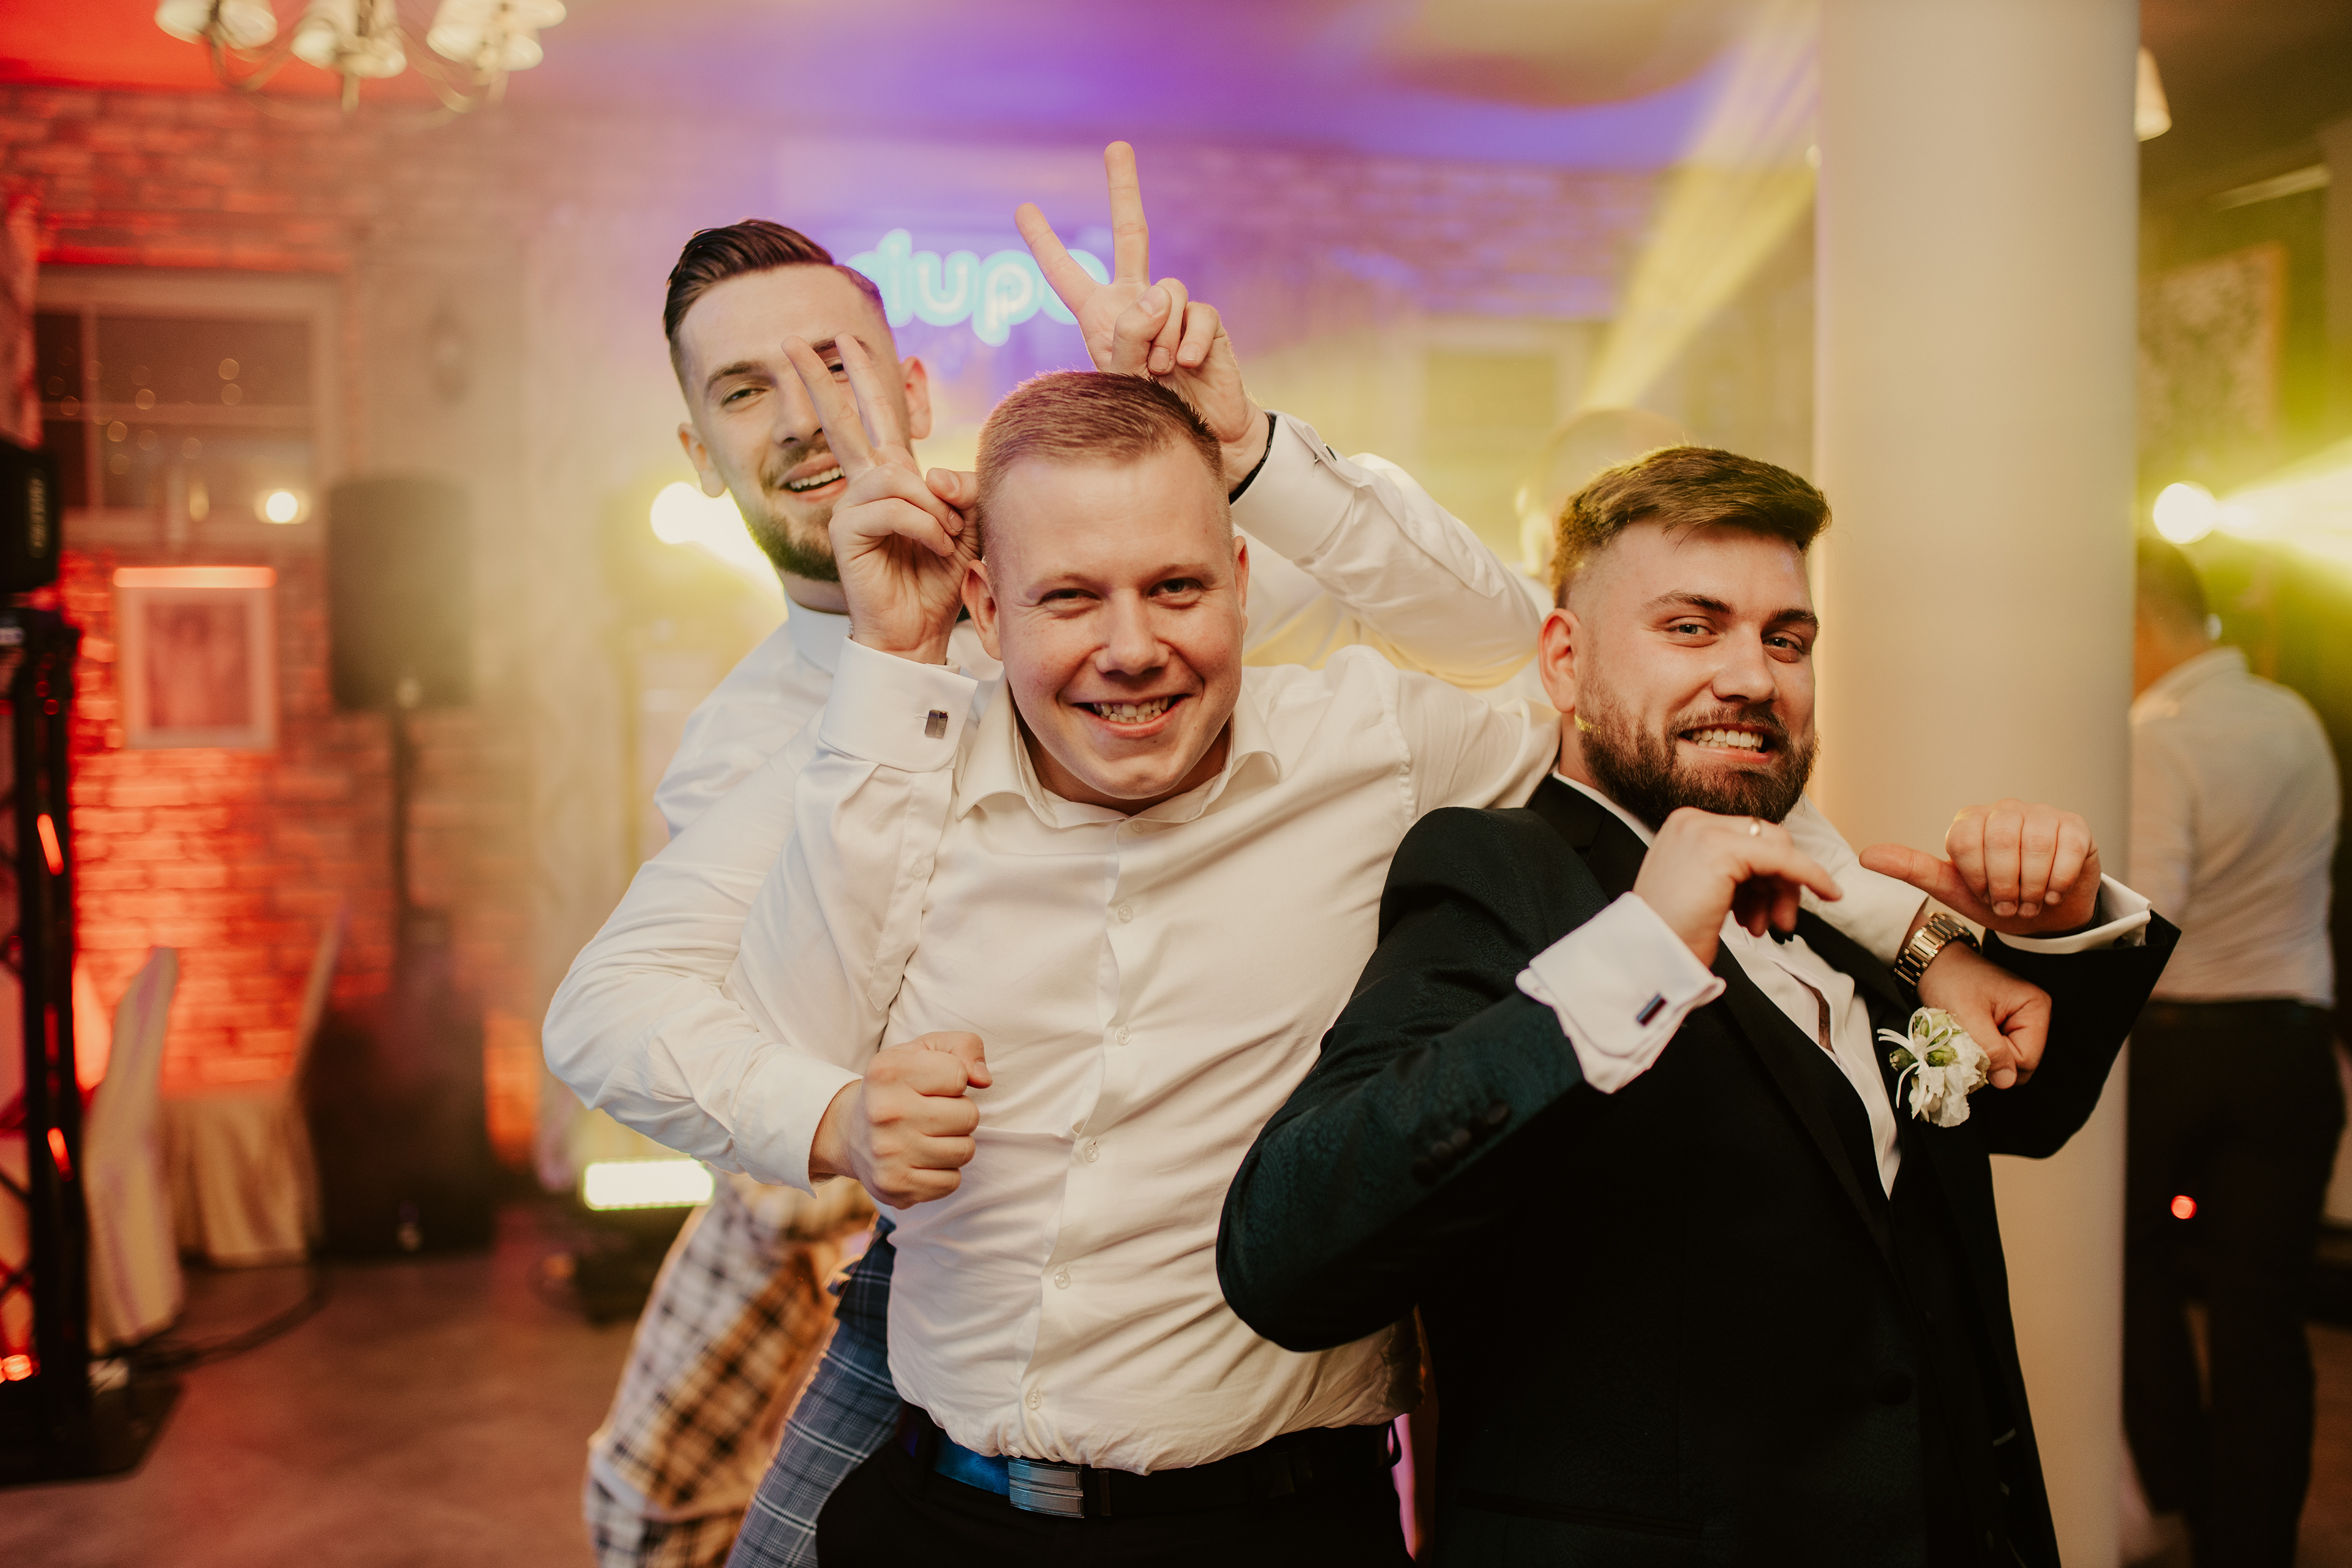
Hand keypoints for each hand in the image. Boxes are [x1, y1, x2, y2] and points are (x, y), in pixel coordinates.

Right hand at [783, 333, 972, 662]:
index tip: (845, 339)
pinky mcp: (847, 531)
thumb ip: (960, 488)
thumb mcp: (967, 522)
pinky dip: (925, 527)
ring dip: (934, 509)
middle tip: (793, 338)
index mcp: (891, 475)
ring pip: (898, 478)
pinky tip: (932, 547)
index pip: (875, 416)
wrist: (918, 627)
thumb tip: (934, 473)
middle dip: (822, 377)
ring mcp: (851, 506)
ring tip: (944, 540)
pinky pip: (895, 509)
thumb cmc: (939, 574)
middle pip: (843, 420)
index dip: (863, 377)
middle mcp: (866, 484)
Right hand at [808, 1032, 992, 1206]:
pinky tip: (923, 1160)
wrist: (851, 1134)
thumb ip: (964, 1047)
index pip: (960, 1076)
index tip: (935, 1085)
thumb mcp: (926, 1050)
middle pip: (968, 1116)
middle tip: (935, 1113)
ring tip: (930, 1135)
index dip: (956, 1080)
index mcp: (889, 1071)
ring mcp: (887, 1153)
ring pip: (965, 1151)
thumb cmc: (900, 1086)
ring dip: (956, 1143)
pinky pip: (952, 1182)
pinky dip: (945, 1172)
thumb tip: (984, 1080)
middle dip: (960, 1114)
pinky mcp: (894, 1186)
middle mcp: (884, 1112)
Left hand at [1016, 142, 1268, 483]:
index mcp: (1102, 318)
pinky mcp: (1207, 323)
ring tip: (1161, 371)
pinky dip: (1188, 341)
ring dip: (1160, 335)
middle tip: (1117, 147)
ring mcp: (1175, 311)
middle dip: (1124, 189)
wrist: (1203, 439)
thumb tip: (1158, 294)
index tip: (1023, 209)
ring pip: (1165, 293)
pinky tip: (1185, 366)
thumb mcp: (1122, 381)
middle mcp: (1138, 304)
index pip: (1068, 276)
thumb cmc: (1151, 415)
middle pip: (1133, 236)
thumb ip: (1129, 337)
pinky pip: (1196, 314)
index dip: (1046, 245)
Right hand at [1632, 808, 1842, 967]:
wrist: (1647, 954)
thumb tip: (1773, 875)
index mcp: (1684, 826)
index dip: (1769, 873)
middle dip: (1780, 882)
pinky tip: (1826, 893)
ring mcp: (1706, 831)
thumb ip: (1731, 872)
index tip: (1776, 905)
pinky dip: (1810, 875)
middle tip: (1779, 921)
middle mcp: (1693, 821)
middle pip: (1765, 839)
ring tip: (1769, 927)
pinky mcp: (1722, 850)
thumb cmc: (1670, 933)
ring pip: (1776, 848)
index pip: (1747, 836)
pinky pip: (1783, 859)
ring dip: (1784, 890)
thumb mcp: (1702, 890)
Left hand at [1860, 799, 2099, 935]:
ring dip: (2032, 886)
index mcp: (1970, 821)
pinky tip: (2052, 892)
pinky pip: (2067, 848)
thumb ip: (1910, 869)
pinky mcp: (2074, 825)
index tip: (1983, 895)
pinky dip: (2058, 880)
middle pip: (1999, 840)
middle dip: (2004, 884)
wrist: (2044, 914)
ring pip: (2034, 844)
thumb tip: (1865, 856)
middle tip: (2010, 904)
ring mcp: (2041, 814)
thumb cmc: (1995, 898)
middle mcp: (2005, 810)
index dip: (1976, 878)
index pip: (1963, 841)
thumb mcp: (1949, 889)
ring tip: (2030, 901)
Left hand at [1914, 940, 2048, 1088]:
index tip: (1973, 1042)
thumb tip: (2007, 1082)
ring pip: (2008, 1063)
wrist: (1936, 964)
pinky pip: (1999, 1054)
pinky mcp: (2008, 1028)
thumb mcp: (1967, 1015)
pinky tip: (1970, 1033)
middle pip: (2021, 1064)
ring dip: (1984, 1056)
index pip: (2026, 1060)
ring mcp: (2022, 1023)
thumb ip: (1990, 1050)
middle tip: (1969, 1038)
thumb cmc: (1951, 980)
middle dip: (1992, 1060)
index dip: (1997, 1061)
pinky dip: (1981, 1051)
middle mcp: (2035, 1016)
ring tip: (1968, 1033)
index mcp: (2035, 1008)